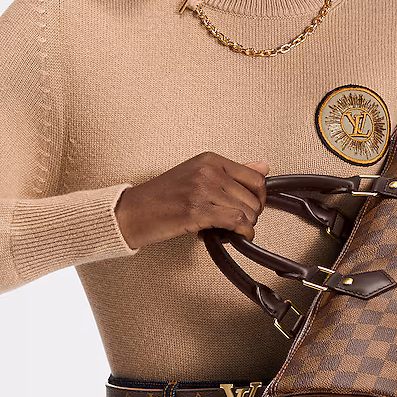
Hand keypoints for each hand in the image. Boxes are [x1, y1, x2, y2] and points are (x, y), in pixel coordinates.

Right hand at [114, 154, 269, 249]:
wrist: (132, 212)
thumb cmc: (160, 196)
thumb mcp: (197, 174)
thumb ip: (232, 172)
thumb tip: (263, 166)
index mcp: (210, 160)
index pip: (254, 177)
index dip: (259, 197)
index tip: (252, 207)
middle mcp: (208, 171)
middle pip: (253, 197)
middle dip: (251, 215)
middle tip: (238, 223)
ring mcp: (203, 190)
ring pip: (247, 211)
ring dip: (244, 226)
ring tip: (229, 229)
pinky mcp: (198, 211)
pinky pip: (236, 222)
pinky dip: (241, 233)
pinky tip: (234, 236)